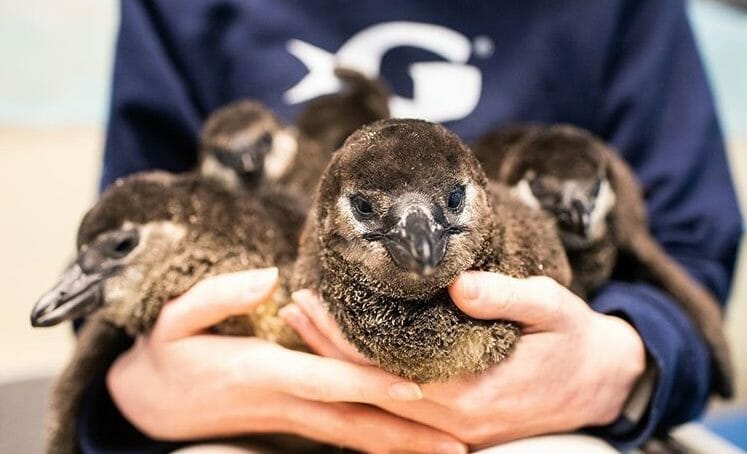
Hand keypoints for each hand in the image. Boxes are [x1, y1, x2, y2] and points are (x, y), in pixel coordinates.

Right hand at [107, 268, 466, 453]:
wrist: (145, 406)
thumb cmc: (164, 356)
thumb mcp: (172, 320)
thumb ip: (216, 297)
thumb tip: (268, 278)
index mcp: (260, 373)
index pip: (324, 381)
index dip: (369, 383)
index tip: (415, 387)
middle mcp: (283, 403)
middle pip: (354, 423)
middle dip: (406, 435)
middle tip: (458, 446)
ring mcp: (290, 418)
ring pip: (354, 436)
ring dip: (401, 445)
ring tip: (450, 452)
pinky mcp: (291, 420)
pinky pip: (343, 433)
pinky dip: (378, 440)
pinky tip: (407, 442)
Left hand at [284, 272, 645, 447]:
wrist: (603, 384)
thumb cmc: (574, 340)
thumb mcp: (552, 307)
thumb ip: (506, 297)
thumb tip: (458, 285)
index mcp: (472, 390)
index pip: (387, 368)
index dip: (344, 339)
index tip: (313, 301)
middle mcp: (454, 418)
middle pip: (373, 388)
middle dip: (327, 349)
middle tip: (294, 308)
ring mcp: (454, 429)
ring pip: (380, 401)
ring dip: (339, 366)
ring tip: (304, 327)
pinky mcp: (458, 425)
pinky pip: (399, 410)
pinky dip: (367, 383)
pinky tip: (345, 358)